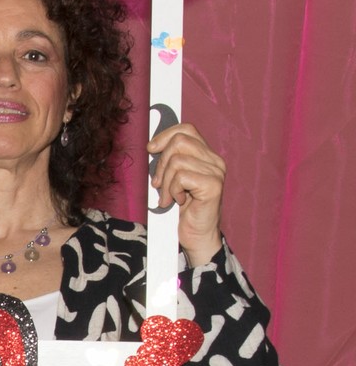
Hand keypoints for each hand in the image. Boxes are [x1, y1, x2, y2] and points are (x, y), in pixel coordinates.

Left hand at [146, 123, 224, 265]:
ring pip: (177, 160)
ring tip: (168, 197)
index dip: (165, 135)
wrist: (196, 236)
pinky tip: (177, 202)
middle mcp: (215, 161)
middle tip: (158, 183)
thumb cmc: (182, 209)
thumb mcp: (172, 180)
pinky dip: (172, 190)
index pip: (186, 129)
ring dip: (165, 182)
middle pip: (179, 141)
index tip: (150, 149)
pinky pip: (181, 177)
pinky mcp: (213, 186)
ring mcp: (216, 172)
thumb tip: (151, 146)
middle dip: (161, 162)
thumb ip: (169, 162)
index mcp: (206, 156)